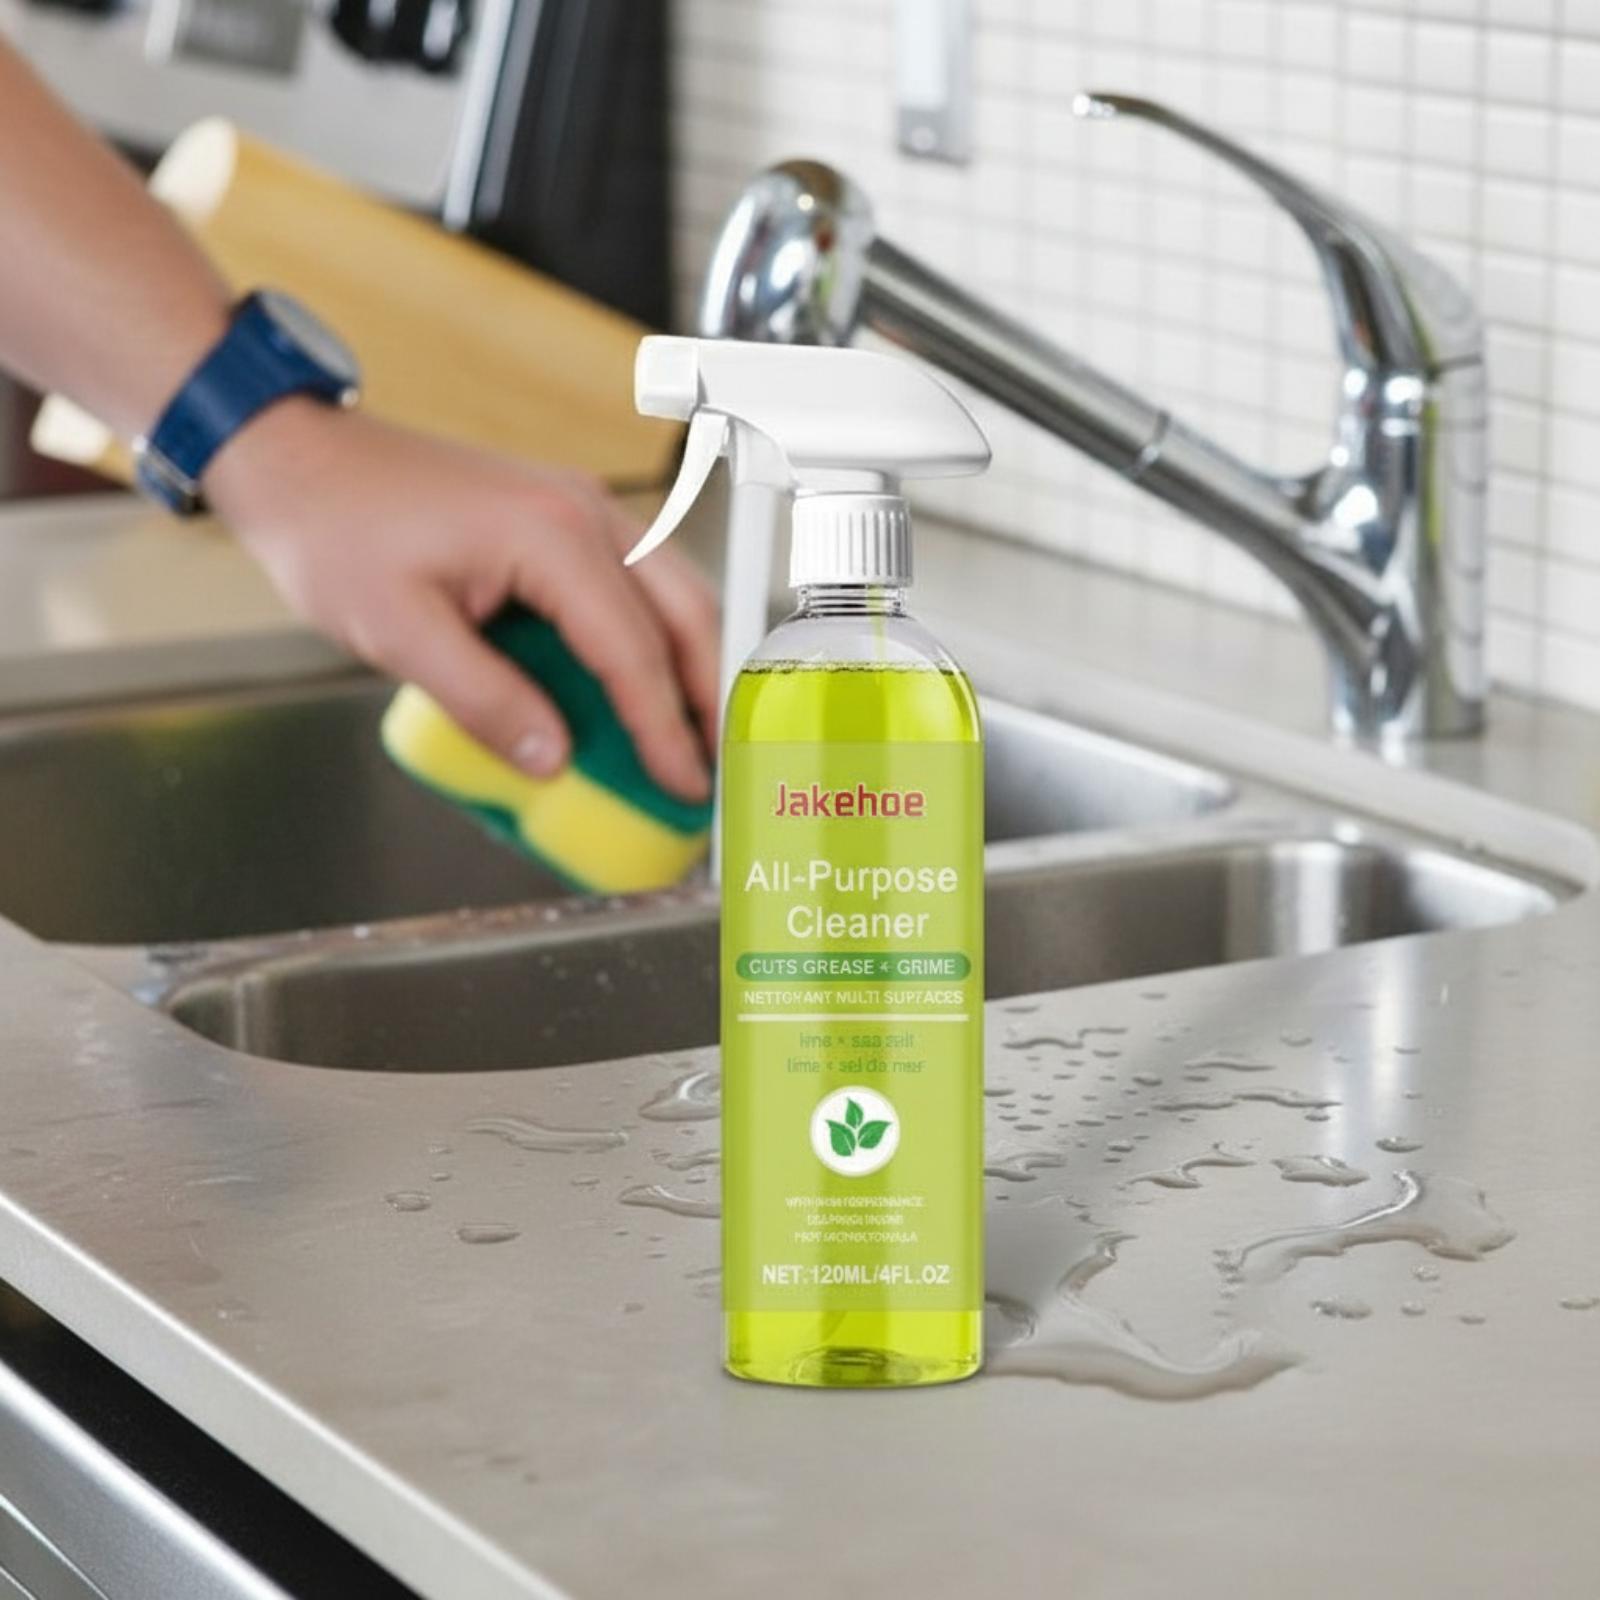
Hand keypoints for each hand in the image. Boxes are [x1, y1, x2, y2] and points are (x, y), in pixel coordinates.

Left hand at [205, 401, 716, 801]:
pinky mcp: (564, 519)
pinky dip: (655, 638)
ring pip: (673, 592)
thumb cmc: (334, 529)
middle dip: (710, 693)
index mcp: (552, 535)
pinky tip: (644, 684)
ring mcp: (581, 508)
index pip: (633, 649)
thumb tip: (553, 759)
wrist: (299, 460)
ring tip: (695, 732)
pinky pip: (635, 584)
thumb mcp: (397, 633)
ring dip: (691, 663)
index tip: (683, 783)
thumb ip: (484, 700)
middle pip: (686, 611)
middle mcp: (585, 512)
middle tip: (718, 763)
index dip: (663, 727)